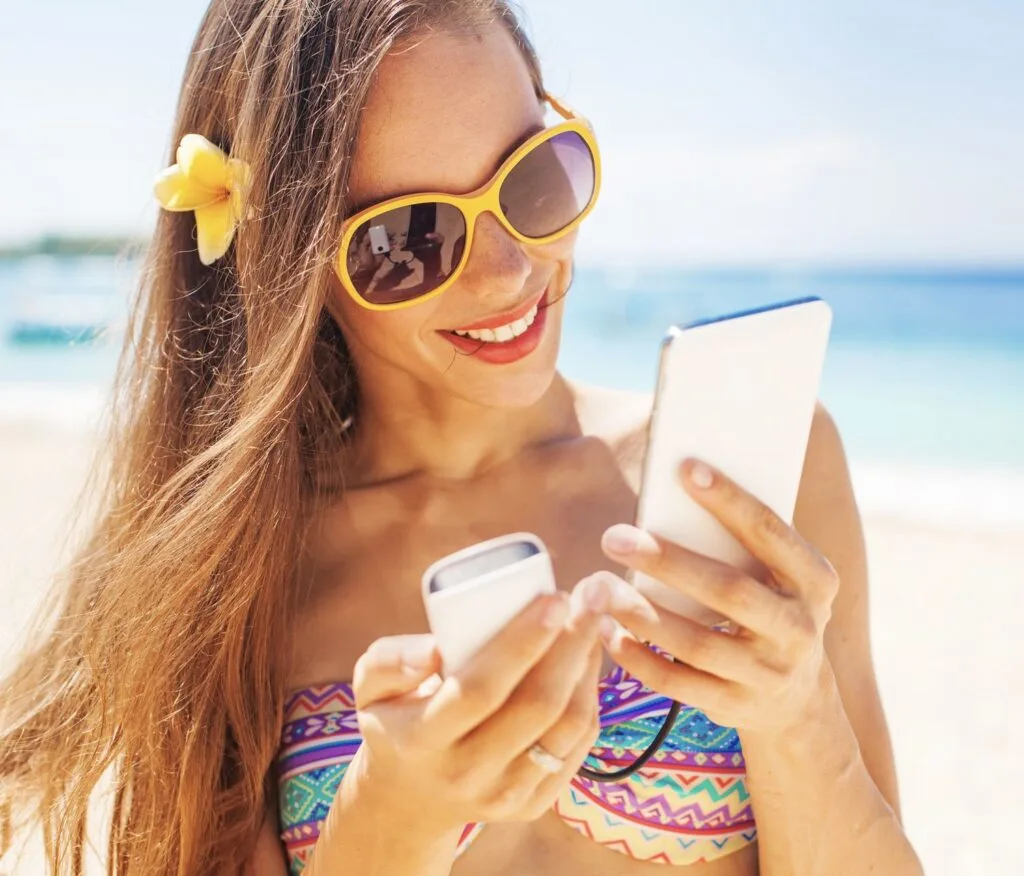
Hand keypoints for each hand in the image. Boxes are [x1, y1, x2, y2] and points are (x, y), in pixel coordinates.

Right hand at [346, 578, 608, 832]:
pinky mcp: (534, 805)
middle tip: (590, 596)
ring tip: (593, 619)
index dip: (522, 643)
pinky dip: (591, 697)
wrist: (410, 799)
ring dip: (588, 667)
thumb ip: (389, 660)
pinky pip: (578, 746)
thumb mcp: (370, 687)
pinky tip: (589, 659)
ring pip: (566, 728)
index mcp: (422, 740)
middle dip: (572, 644)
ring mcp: (504, 795)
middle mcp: (466, 774)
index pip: (480, 689)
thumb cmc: (396, 718)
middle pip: (536, 707)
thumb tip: (433, 650)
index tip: (554, 598)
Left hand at [596, 459, 839, 735]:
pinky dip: (638, 658)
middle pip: (727, 590)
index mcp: (814, 580)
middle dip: (667, 561)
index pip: (770, 532)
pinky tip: (607, 632)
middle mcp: (799, 629)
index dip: (729, 500)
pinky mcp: (736, 707)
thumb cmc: (770, 606)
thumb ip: (744, 540)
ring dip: (642, 613)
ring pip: (697, 642)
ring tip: (600, 586)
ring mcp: (769, 674)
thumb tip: (678, 479)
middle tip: (613, 536)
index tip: (684, 467)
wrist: (800, 700)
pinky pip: (678, 683)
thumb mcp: (780, 575)